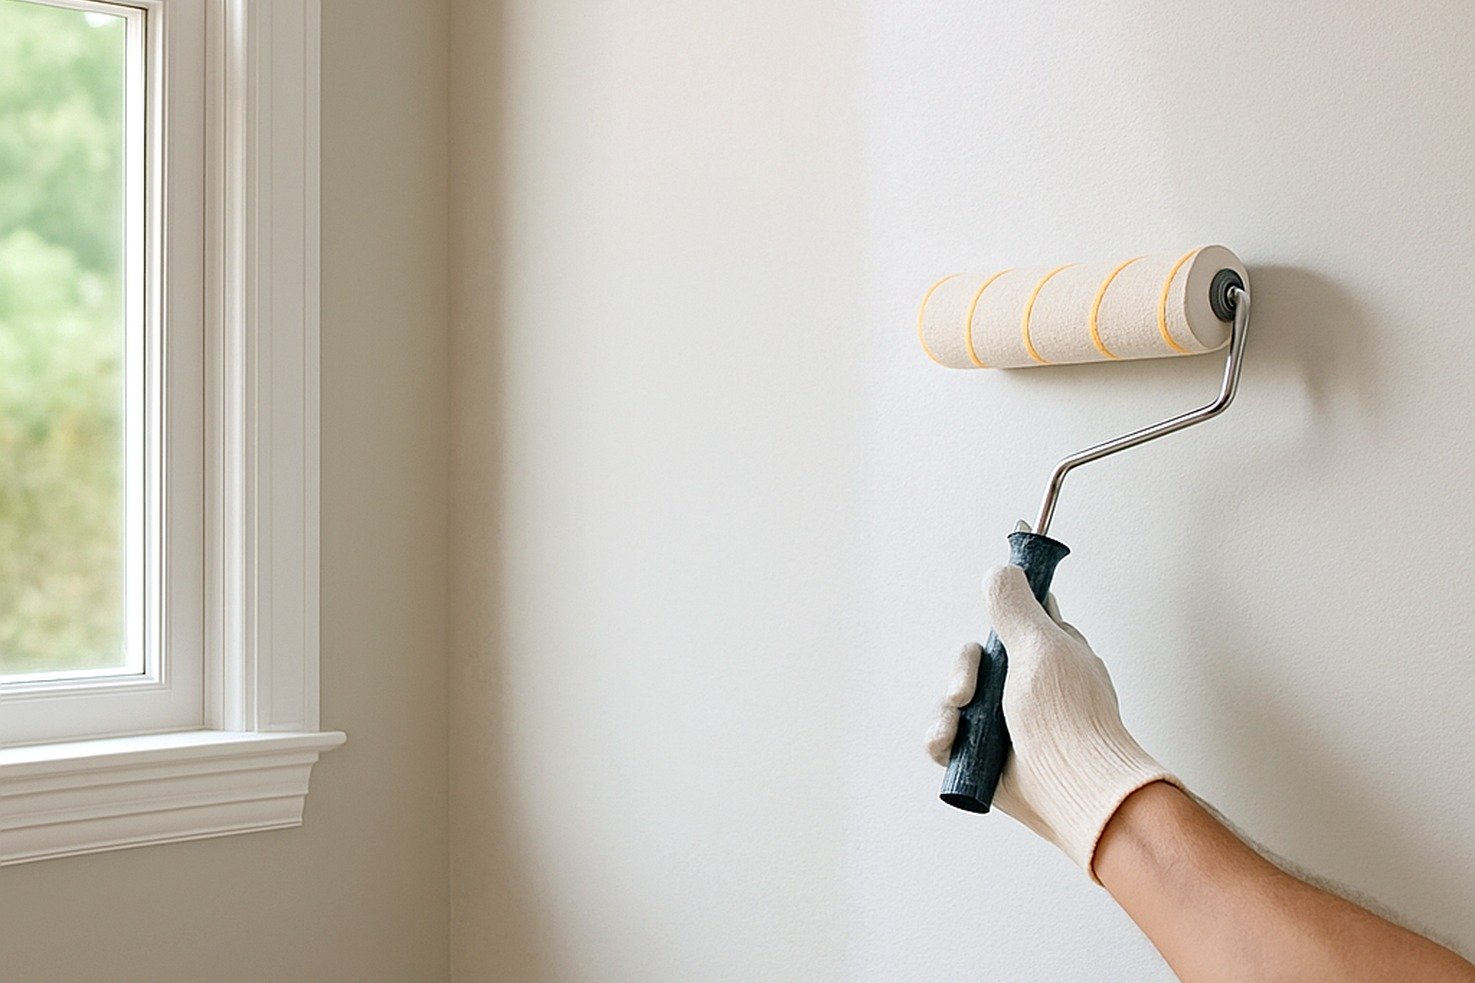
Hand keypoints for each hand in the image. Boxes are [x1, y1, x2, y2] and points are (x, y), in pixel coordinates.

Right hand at [926, 565, 1178, 877]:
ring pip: (955, 697)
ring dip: (949, 707)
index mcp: (1051, 652)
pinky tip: (949, 742)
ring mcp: (1006, 721)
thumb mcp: (1042, 645)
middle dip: (964, 669)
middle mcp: (1027, 683)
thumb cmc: (1069, 716)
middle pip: (975, 656)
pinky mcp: (984, 756)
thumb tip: (1001, 569)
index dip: (998, 610)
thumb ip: (1015, 606)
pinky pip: (948, 736)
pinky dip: (943, 737)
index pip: (1019, 616)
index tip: (988, 619)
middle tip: (970, 690)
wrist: (1076, 787)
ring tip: (960, 719)